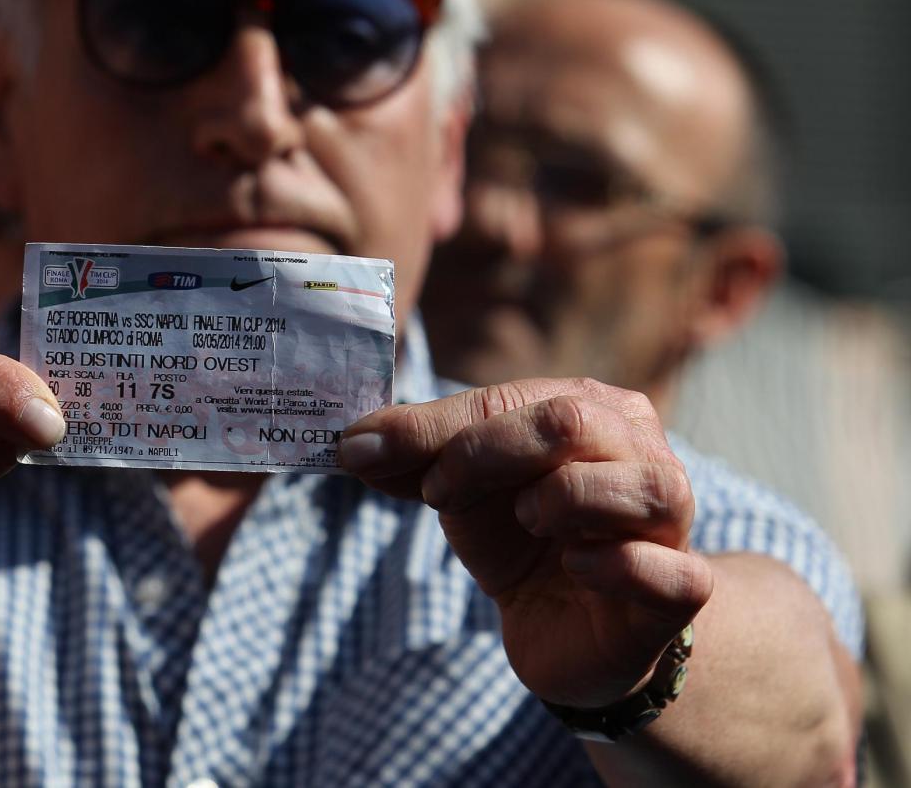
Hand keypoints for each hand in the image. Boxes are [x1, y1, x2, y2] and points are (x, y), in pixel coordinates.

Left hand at [339, 378, 712, 707]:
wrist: (568, 630)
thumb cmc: (520, 541)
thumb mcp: (459, 490)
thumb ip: (414, 457)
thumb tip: (350, 443)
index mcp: (592, 409)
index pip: (510, 399)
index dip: (436, 430)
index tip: (367, 453)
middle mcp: (643, 452)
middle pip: (571, 422)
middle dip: (484, 453)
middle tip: (440, 494)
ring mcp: (671, 522)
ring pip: (643, 485)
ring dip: (564, 501)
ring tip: (529, 522)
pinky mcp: (680, 590)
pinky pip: (668, 570)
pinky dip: (613, 565)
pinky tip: (575, 568)